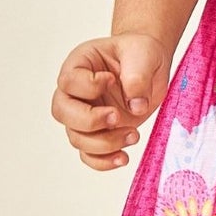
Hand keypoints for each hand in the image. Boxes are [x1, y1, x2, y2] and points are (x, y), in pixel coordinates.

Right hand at [50, 32, 170, 170]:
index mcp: (79, 65)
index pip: (68, 81)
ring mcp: (85, 115)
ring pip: (76, 138)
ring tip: (134, 134)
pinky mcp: (98, 133)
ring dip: (105, 143)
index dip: (89, 86)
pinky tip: (123, 158)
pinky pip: (89, 155)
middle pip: (62, 112)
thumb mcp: (144, 54)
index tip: (112, 79)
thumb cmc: (141, 54)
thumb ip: (137, 76)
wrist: (152, 67)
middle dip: (90, 120)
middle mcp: (76, 92)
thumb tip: (135, 106)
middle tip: (117, 116)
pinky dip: (104, 161)